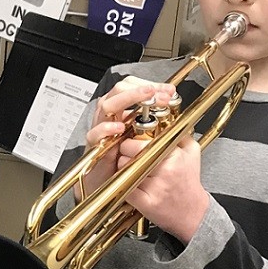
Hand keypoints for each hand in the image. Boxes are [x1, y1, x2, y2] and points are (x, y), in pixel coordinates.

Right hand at [76, 77, 175, 201]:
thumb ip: (154, 122)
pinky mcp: (94, 145)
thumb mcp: (144, 137)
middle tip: (160, 94)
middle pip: (119, 90)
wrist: (108, 183)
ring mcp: (100, 128)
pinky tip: (120, 128)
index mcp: (122, 110)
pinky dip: (107, 128)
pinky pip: (95, 133)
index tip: (169, 90)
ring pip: (107, 106)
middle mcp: (110, 115)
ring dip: (127, 99)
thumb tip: (173, 109)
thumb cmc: (125, 159)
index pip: (132, 86)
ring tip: (146, 98)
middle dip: (141, 88)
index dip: (151, 85)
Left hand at [117, 132, 209, 243]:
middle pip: (129, 153)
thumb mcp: (191, 151)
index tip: (133, 142)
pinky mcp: (146, 203)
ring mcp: (156, 187)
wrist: (193, 213)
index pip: (141, 140)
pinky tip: (131, 183)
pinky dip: (123, 184)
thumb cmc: (188, 181)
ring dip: (122, 168)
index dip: (132, 140)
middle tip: (129, 156)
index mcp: (175, 154)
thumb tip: (162, 115)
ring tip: (133, 170)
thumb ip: (178, 130)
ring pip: (124, 169)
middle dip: (124, 153)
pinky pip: (125, 186)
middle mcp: (166, 170)